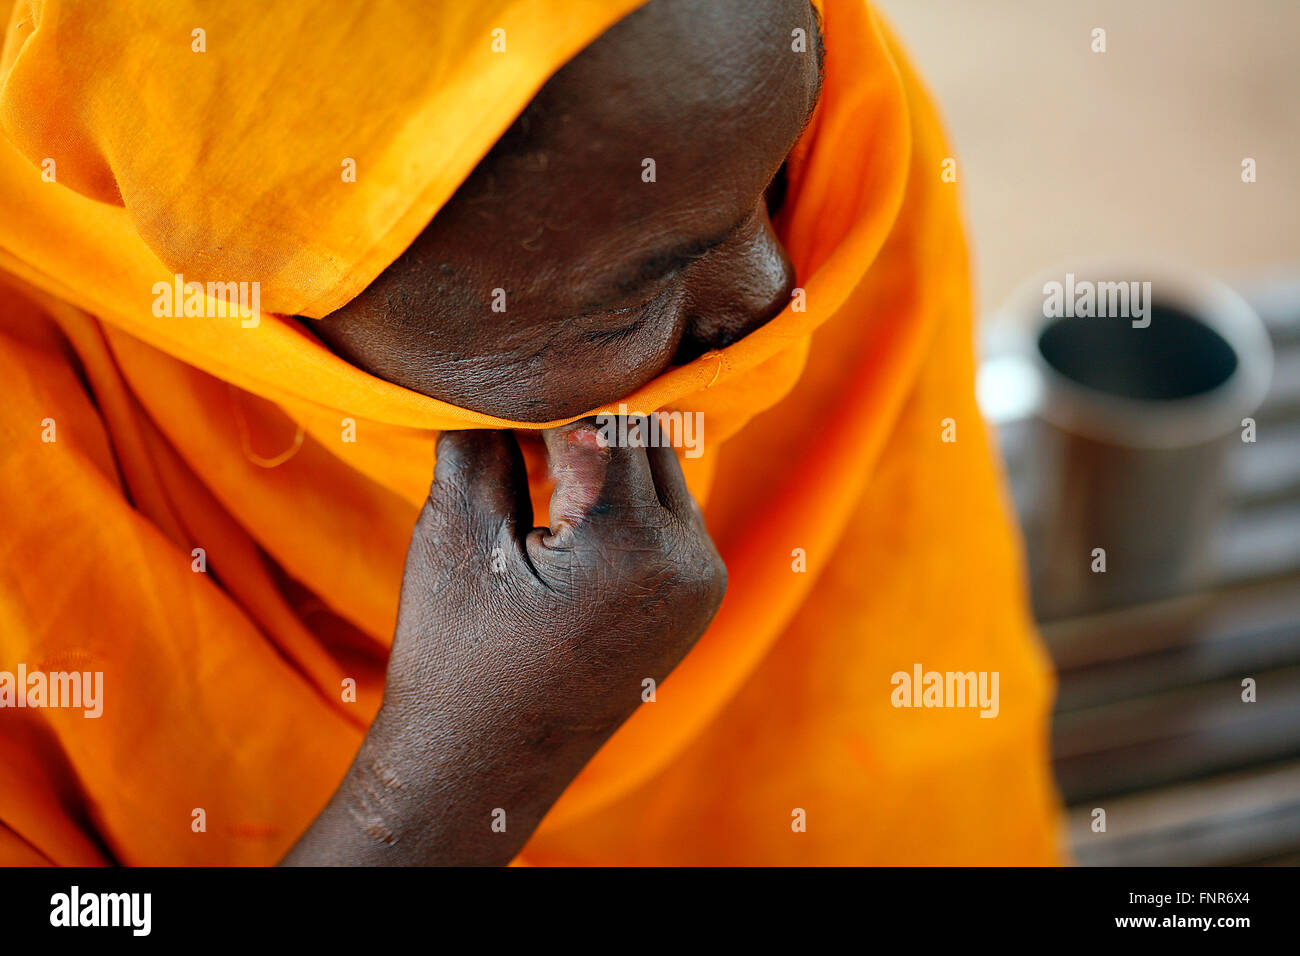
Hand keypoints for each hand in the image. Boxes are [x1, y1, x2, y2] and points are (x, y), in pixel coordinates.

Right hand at [284, 417, 725, 864]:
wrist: (482, 769)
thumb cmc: (455, 656)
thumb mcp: (456, 535)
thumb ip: (484, 440)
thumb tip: (502, 375)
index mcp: (631, 544)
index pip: (604, 417)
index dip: (553, 390)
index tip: (511, 373)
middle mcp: (689, 562)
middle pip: (645, 438)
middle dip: (584, 417)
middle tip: (520, 410)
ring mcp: (703, 586)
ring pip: (663, 470)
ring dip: (608, 452)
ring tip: (540, 454)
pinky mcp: (698, 602)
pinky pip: (672, 513)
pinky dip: (628, 491)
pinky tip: (573, 495)